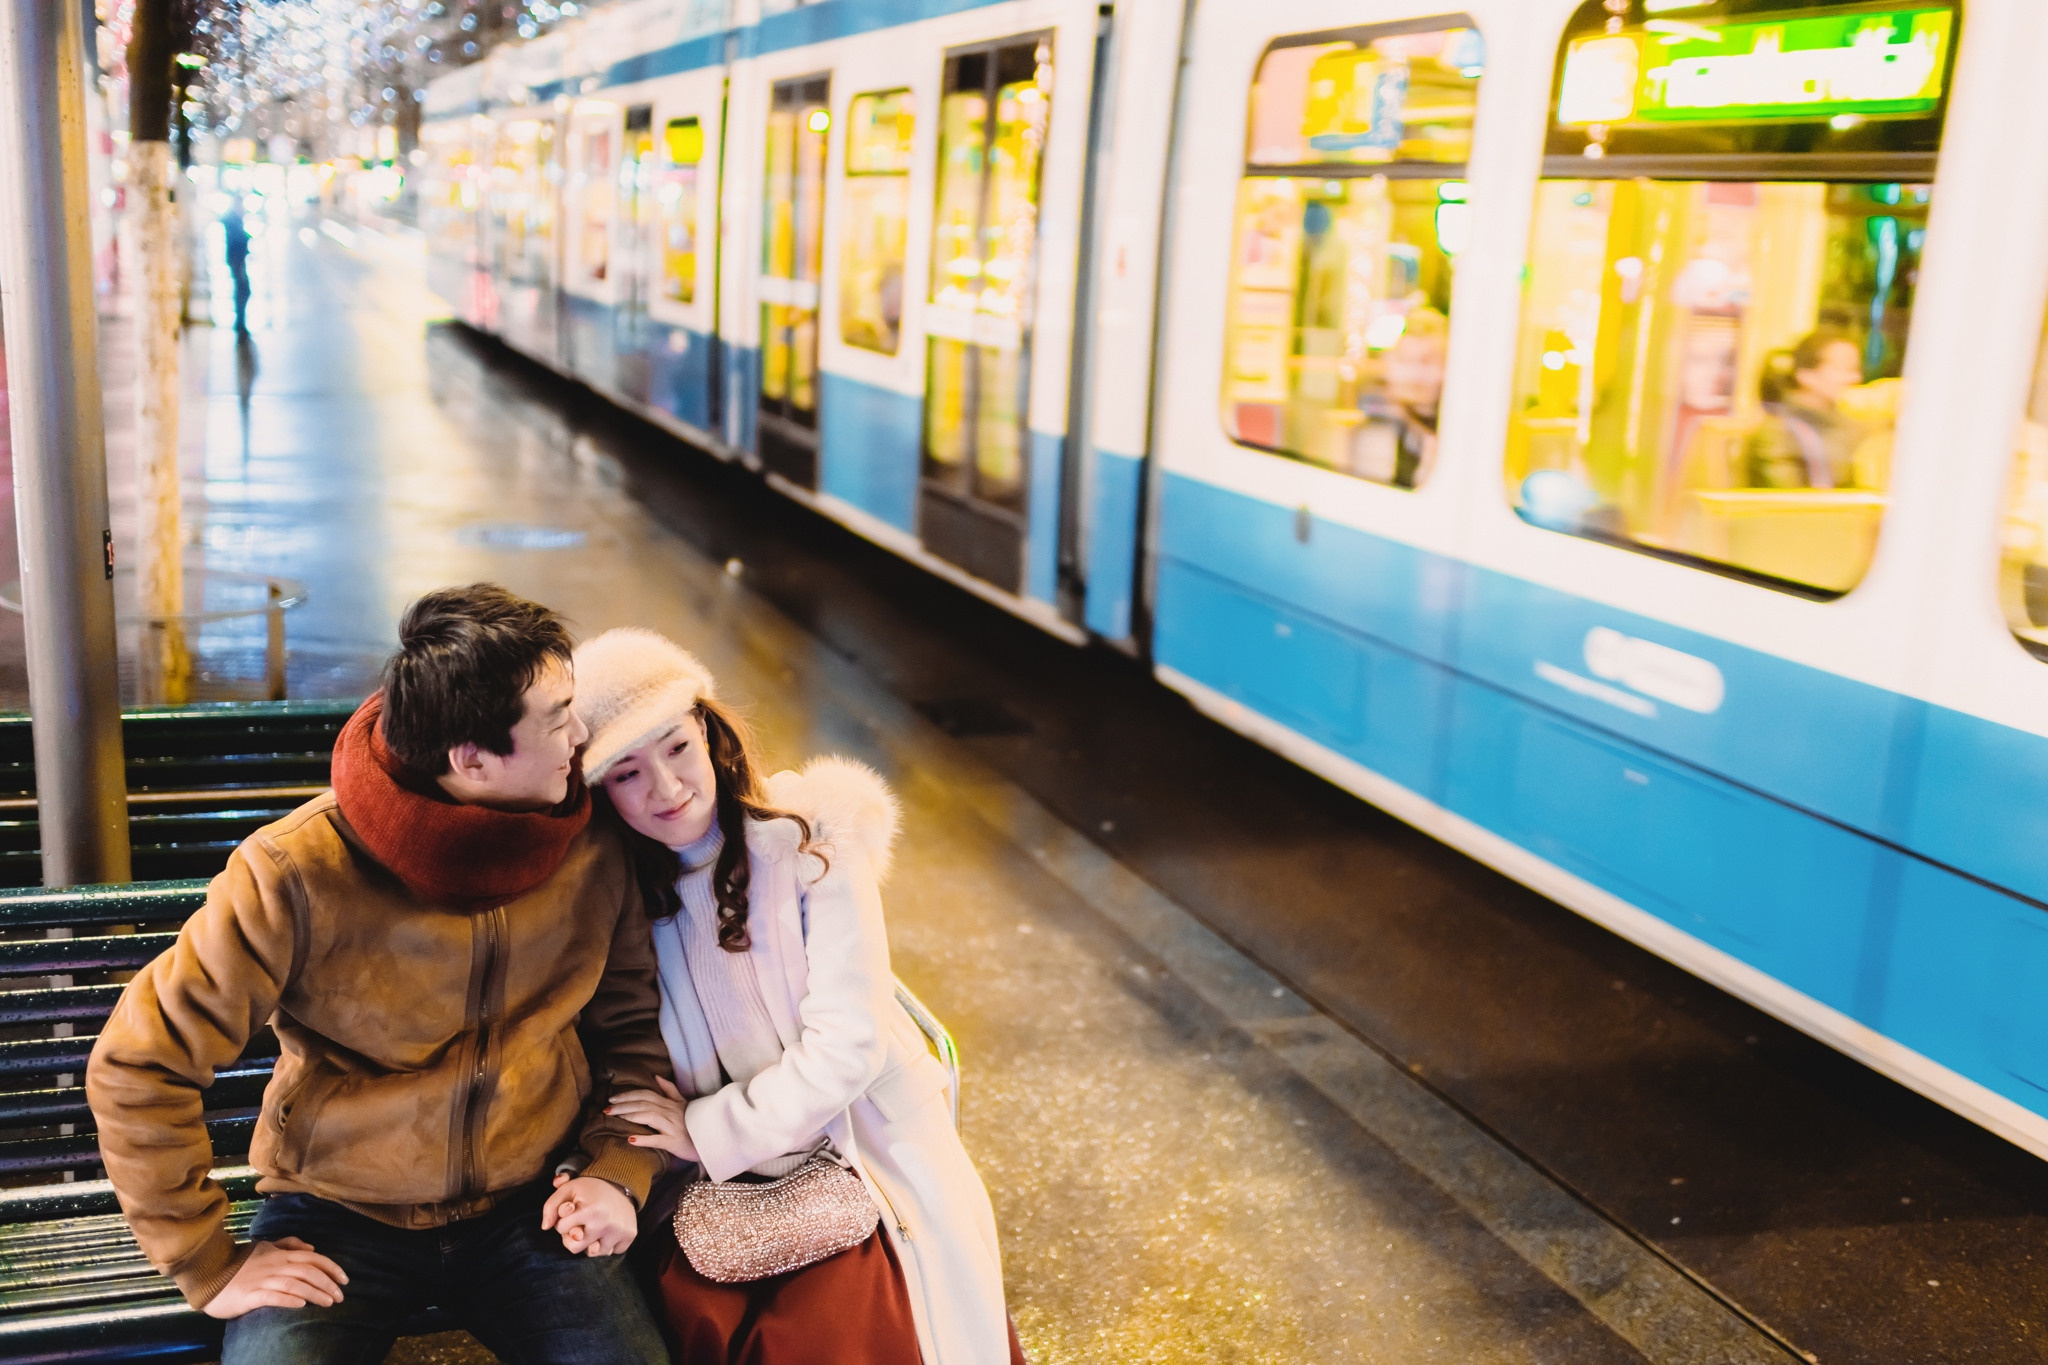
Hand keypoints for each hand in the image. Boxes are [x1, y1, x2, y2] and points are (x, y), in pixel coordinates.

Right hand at [203, 1236, 348, 1318]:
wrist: (209, 1275)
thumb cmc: (240, 1264)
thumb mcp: (265, 1247)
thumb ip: (288, 1244)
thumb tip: (312, 1247)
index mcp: (280, 1254)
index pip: (313, 1258)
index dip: (332, 1268)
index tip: (345, 1280)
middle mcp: (275, 1265)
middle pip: (308, 1272)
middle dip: (328, 1283)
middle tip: (341, 1297)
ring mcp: (263, 1280)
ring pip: (295, 1284)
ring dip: (314, 1293)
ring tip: (328, 1303)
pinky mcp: (250, 1295)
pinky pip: (272, 1296)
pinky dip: (288, 1300)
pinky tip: (301, 1305)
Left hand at [542, 1175, 637, 1256]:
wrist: (621, 1183)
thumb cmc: (590, 1188)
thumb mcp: (568, 1189)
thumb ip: (551, 1206)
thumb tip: (545, 1227)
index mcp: (590, 1210)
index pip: (561, 1229)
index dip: (563, 1220)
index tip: (572, 1211)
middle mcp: (606, 1223)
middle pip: (574, 1247)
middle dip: (573, 1236)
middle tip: (580, 1223)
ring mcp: (619, 1231)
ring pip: (593, 1253)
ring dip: (590, 1243)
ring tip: (594, 1227)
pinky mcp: (629, 1236)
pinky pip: (611, 1252)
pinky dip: (607, 1245)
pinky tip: (607, 1231)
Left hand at [607, 1075, 698, 1161]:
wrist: (711, 1140)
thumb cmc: (695, 1123)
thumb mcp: (684, 1104)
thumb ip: (670, 1090)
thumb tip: (656, 1077)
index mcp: (670, 1104)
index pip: (647, 1095)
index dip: (629, 1095)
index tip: (612, 1098)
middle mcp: (670, 1112)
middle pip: (644, 1104)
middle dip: (623, 1104)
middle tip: (606, 1108)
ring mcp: (672, 1127)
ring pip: (648, 1117)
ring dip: (630, 1115)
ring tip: (615, 1117)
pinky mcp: (674, 1142)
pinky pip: (658, 1139)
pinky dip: (644, 1139)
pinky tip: (630, 1139)